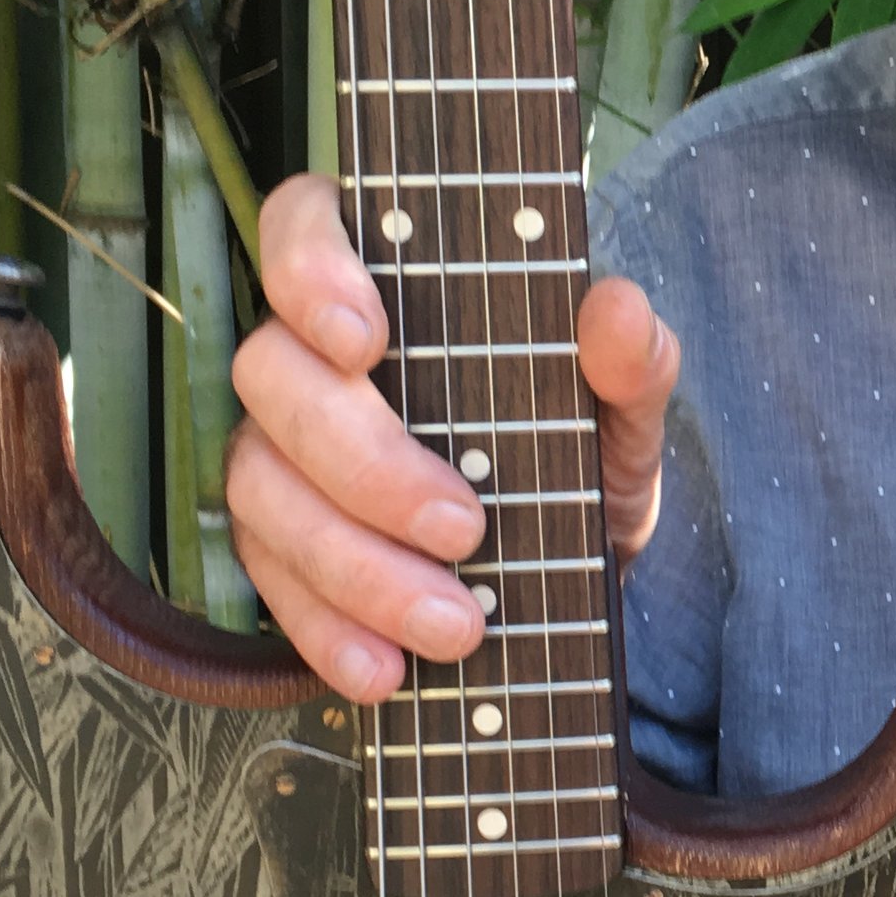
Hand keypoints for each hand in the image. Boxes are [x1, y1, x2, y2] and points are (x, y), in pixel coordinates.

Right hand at [226, 174, 678, 700]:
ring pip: (263, 491)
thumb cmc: (585, 444)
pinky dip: (327, 633)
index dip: (308, 269)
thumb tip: (618, 310)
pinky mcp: (281, 546)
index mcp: (386, 283)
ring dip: (355, 567)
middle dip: (363, 464)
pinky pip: (273, 586)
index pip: (301, 226)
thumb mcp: (628, 407)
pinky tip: (386, 670)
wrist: (583, 557)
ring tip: (454, 623)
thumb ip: (632, 358)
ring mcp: (282, 453)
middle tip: (461, 526)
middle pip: (273, 379)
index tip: (367, 338)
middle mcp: (312, 360)